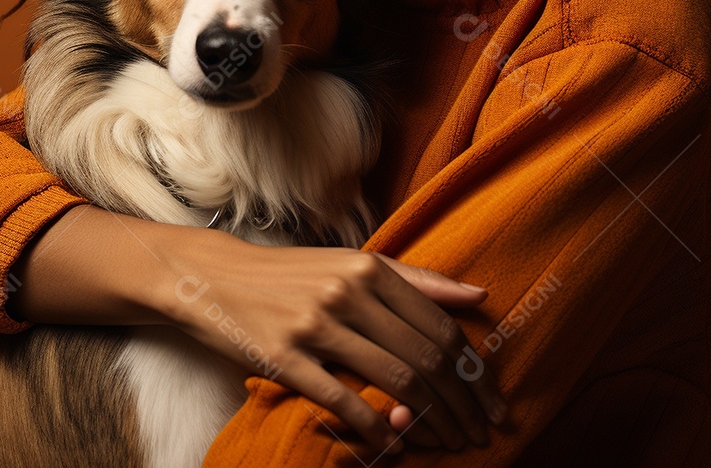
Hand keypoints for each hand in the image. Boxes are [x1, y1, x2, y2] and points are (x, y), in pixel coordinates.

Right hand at [159, 232, 505, 455]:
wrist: (217, 277)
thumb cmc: (293, 274)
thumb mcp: (353, 264)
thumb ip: (416, 279)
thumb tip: (478, 295)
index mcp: (370, 268)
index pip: (440, 326)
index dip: (474, 372)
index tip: (493, 404)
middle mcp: (348, 291)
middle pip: (425, 357)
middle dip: (462, 404)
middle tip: (479, 435)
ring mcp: (316, 324)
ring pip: (395, 379)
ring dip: (430, 421)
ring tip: (447, 444)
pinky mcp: (286, 357)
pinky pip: (344, 400)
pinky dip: (376, 429)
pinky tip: (394, 446)